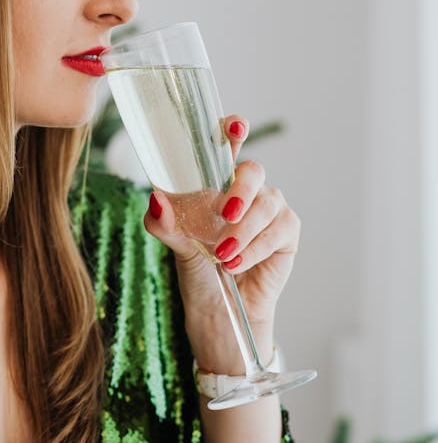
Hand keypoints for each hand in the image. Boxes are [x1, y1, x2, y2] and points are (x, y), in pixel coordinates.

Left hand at [143, 115, 300, 372]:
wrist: (220, 316)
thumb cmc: (198, 274)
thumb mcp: (176, 248)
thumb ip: (166, 224)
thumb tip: (156, 200)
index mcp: (216, 183)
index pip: (227, 145)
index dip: (232, 129)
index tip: (234, 126)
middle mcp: (245, 191)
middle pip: (253, 169)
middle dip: (241, 187)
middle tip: (225, 212)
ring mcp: (269, 210)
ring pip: (267, 202)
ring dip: (244, 230)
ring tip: (222, 257)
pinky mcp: (286, 233)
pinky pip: (279, 228)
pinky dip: (256, 246)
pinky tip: (237, 263)